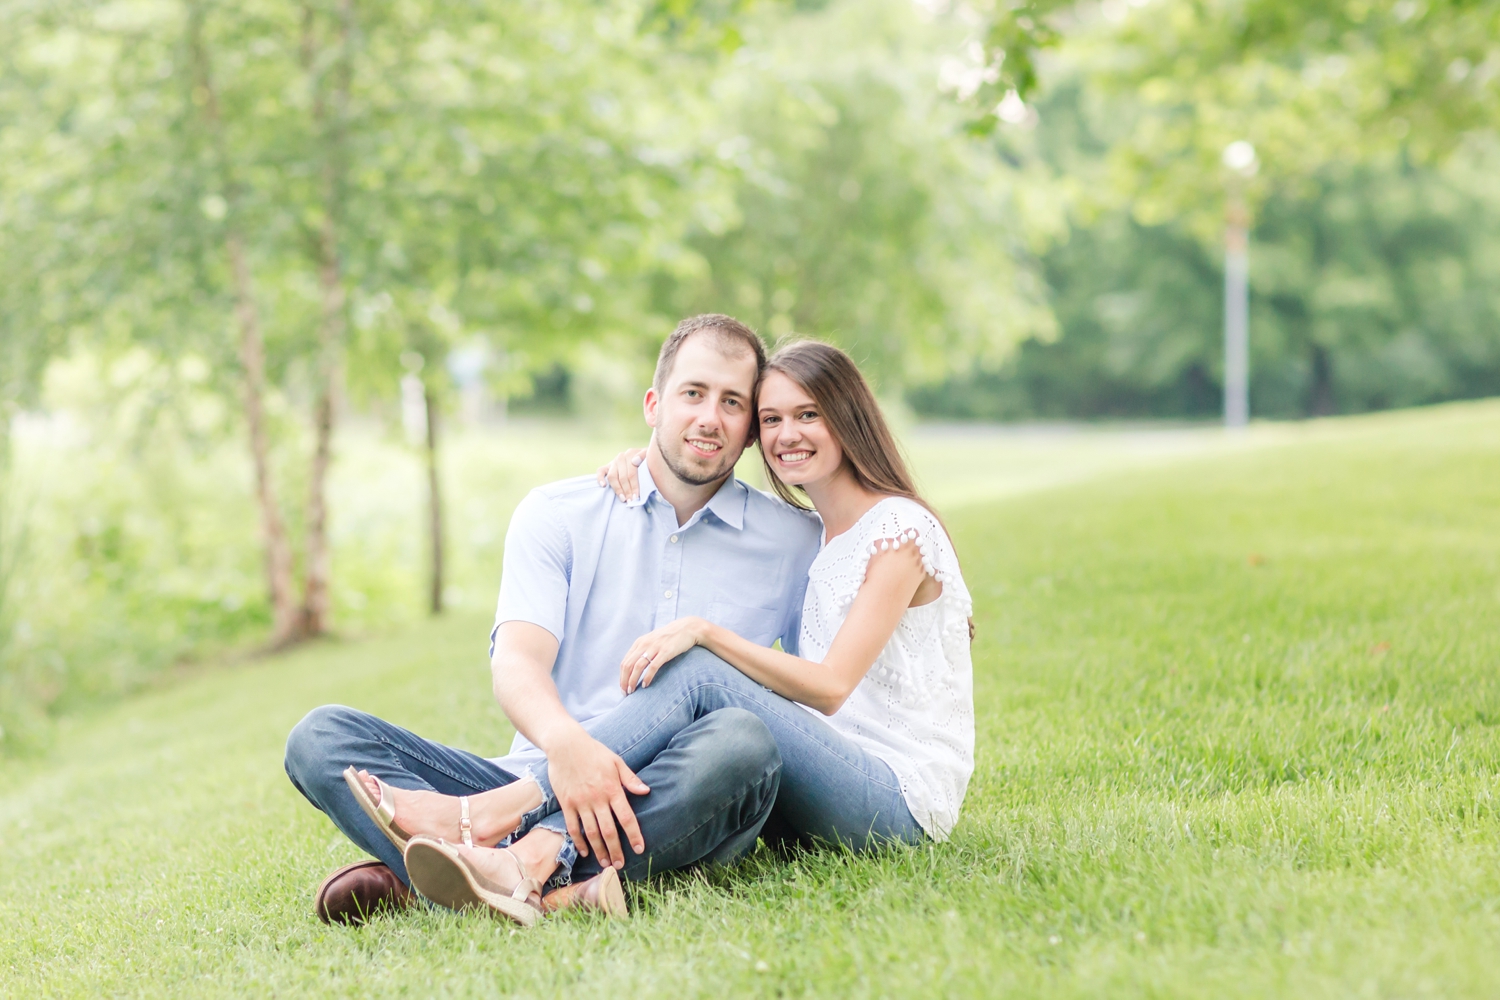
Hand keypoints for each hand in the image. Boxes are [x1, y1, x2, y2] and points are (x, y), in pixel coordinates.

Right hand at [546, 731, 649, 868]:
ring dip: (599, 850)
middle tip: (620, 865)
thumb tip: (646, 791)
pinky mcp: (566, 803)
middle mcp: (597, 799)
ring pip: (591, 833)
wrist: (565, 745)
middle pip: (609, 831)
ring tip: (605, 863)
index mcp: (613, 789)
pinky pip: (573, 827)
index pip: (626, 817)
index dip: (634, 835)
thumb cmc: (594, 752)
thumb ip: (631, 779)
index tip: (639, 849)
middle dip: (616, 850)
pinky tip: (585, 852)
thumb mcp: (616, 761)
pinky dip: (579, 842)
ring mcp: (580, 802)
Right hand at [595, 446, 646, 501]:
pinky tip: (603, 486)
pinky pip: (600, 471)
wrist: (644, 458)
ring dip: (617, 489)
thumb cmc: (648, 462)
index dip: (634, 486)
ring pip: (612, 476)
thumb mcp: (650, 457)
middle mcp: (621, 457)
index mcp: (631, 453)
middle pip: (622, 477)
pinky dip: (600, 478)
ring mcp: (613, 462)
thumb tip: (634, 461)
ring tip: (622, 499)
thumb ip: (644, 456)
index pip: (632, 472)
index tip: (636, 496)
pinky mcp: (606, 466)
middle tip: (630, 501)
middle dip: (627, 490)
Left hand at [619, 617, 707, 692]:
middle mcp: (644, 644)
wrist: (687, 628)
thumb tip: (635, 668)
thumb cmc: (670, 638)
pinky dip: (647, 677)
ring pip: (638, 666)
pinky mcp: (665, 651)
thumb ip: (643, 651)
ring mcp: (655, 647)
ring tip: (632, 691)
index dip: (622, 677)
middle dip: (624, 681)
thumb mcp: (653, 641)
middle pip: (628, 665)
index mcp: (639, 642)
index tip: (623, 688)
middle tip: (625, 693)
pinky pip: (653, 666)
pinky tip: (645, 685)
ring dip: (633, 680)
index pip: (625, 662)